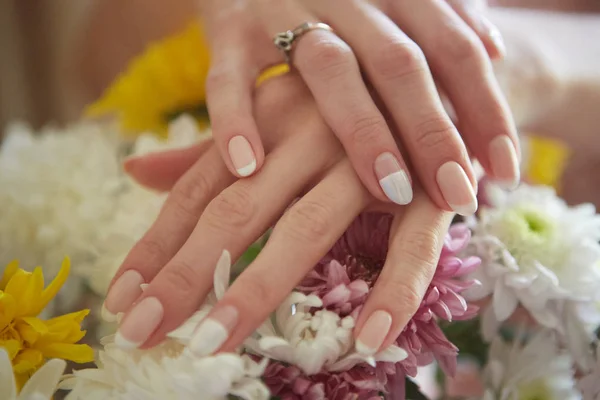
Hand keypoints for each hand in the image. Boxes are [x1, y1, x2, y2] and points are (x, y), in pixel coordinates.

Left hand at [105, 73, 454, 355]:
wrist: (440, 68)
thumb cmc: (347, 105)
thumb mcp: (272, 115)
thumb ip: (209, 151)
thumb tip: (134, 169)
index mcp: (266, 120)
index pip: (197, 189)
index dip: (155, 245)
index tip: (121, 299)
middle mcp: (310, 136)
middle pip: (235, 211)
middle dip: (185, 274)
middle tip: (143, 333)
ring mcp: (369, 161)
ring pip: (307, 226)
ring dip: (260, 285)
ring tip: (215, 341)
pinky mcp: (430, 186)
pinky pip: (412, 244)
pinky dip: (393, 289)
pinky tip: (367, 339)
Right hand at [200, 0, 519, 215]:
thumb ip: (444, 15)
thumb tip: (494, 49)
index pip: (454, 48)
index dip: (486, 108)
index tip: (505, 171)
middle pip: (400, 63)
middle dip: (434, 133)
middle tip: (460, 196)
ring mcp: (283, 9)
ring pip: (330, 69)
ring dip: (363, 130)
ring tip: (393, 190)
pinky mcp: (229, 29)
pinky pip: (229, 78)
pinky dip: (237, 119)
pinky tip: (250, 166)